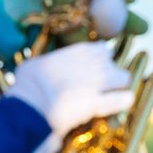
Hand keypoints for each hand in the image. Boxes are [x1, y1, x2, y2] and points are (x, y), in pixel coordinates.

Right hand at [9, 41, 133, 138]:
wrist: (31, 102)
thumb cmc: (28, 81)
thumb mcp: (36, 63)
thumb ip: (48, 63)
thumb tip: (42, 67)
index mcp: (81, 50)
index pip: (101, 48)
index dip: (99, 58)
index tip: (93, 66)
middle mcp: (95, 62)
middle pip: (114, 62)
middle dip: (109, 71)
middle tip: (100, 83)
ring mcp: (100, 81)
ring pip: (124, 78)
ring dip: (119, 86)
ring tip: (111, 94)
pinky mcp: (99, 102)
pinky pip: (122, 99)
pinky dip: (123, 102)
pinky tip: (122, 104)